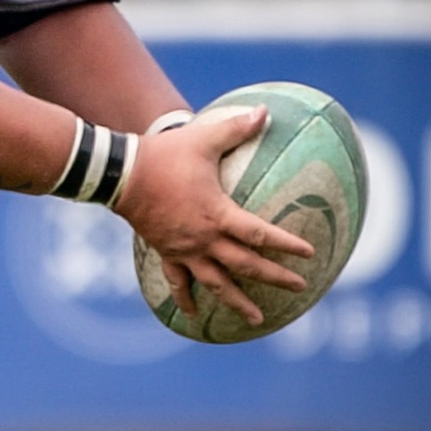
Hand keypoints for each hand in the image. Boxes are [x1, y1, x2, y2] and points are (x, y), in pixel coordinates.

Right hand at [115, 107, 314, 328]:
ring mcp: (185, 250)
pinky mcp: (166, 252)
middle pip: (246, 265)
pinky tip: (193, 316)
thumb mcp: (204, 139)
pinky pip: (178, 282)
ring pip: (216, 283)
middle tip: (299, 288)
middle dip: (275, 277)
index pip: (260, 235)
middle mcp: (205, 239)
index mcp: (218, 215)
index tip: (309, 254)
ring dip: (238, 302)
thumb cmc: (165, 156)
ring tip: (258, 319)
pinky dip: (186, 300)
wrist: (122, 175)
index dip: (286, 244)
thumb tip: (265, 111)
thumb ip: (237, 128)